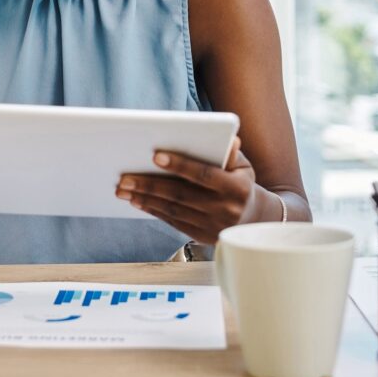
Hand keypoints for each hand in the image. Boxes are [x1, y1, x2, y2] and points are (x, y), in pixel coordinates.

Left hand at [116, 136, 255, 243]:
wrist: (253, 220)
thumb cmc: (241, 183)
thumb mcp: (242, 167)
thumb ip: (230, 154)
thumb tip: (229, 139)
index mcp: (236, 188)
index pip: (203, 175)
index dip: (180, 165)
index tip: (155, 156)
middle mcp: (225, 210)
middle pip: (181, 195)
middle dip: (150, 185)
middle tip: (125, 178)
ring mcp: (213, 226)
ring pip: (173, 210)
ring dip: (145, 199)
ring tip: (124, 189)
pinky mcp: (202, 237)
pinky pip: (173, 222)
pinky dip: (153, 210)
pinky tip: (138, 201)